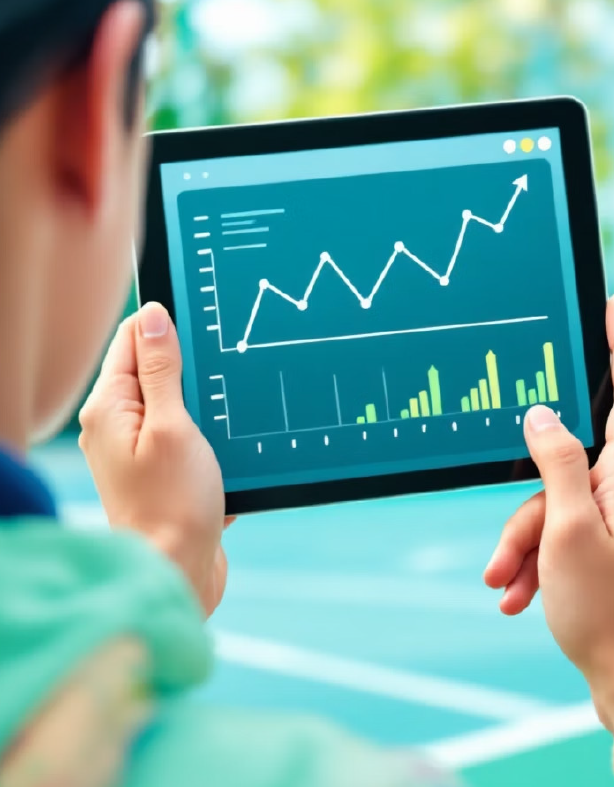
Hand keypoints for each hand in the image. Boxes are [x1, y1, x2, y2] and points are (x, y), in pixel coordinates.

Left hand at [79, 302, 232, 616]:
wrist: (178, 573)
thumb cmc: (173, 505)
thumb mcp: (173, 426)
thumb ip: (161, 370)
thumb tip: (153, 318)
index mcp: (110, 408)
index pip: (132, 340)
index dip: (166, 328)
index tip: (200, 331)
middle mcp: (117, 426)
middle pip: (154, 371)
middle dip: (191, 371)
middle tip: (218, 387)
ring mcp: (138, 450)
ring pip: (177, 404)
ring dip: (205, 406)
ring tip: (223, 425)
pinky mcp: (161, 472)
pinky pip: (188, 436)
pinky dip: (209, 435)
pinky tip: (225, 449)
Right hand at [484, 295, 613, 732]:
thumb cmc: (608, 609)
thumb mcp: (567, 528)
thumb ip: (556, 463)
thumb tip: (543, 415)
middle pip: (568, 471)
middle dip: (525, 511)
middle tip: (499, 564)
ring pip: (560, 509)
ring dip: (526, 547)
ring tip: (507, 590)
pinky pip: (570, 538)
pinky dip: (542, 562)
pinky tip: (522, 597)